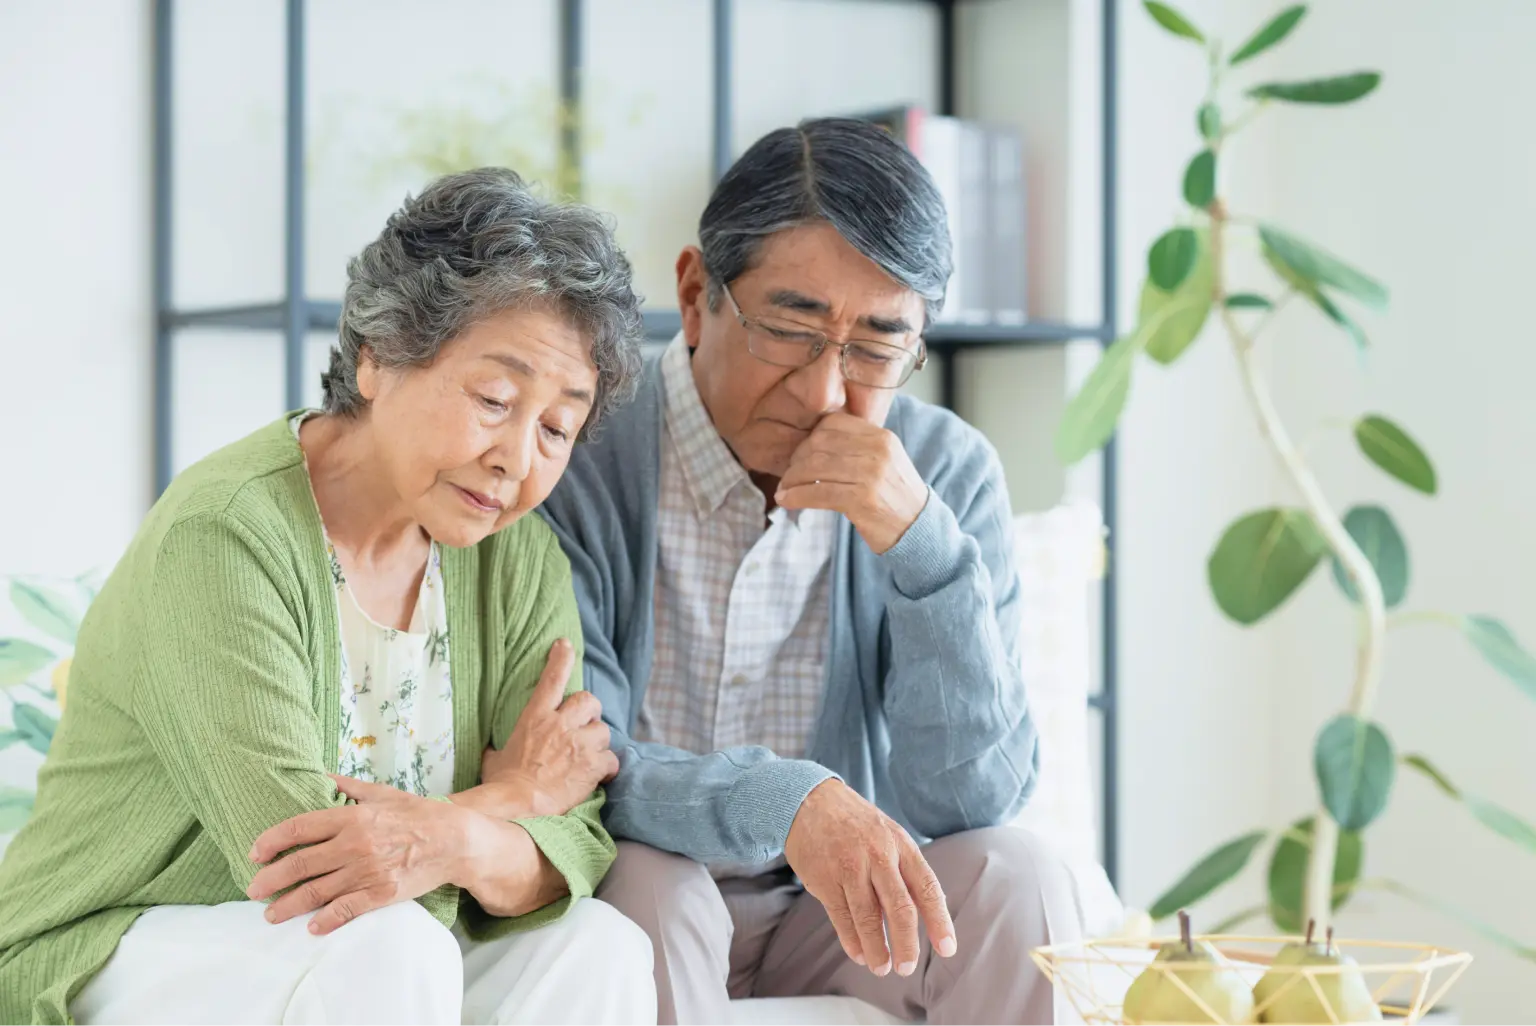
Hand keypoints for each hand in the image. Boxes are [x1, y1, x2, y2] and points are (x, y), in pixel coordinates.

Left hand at [247, 775, 470, 934]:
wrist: (454, 840)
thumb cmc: (417, 814)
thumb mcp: (383, 792)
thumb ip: (349, 787)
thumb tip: (320, 778)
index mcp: (353, 817)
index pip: (300, 828)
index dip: (272, 841)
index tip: (255, 852)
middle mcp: (355, 845)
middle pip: (301, 864)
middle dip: (270, 879)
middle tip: (253, 889)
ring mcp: (367, 872)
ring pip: (317, 892)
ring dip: (288, 906)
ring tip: (271, 915)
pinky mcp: (381, 894)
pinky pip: (346, 910)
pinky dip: (326, 921)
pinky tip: (312, 927)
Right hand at [480, 639, 618, 817]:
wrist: (518, 804)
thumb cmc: (502, 784)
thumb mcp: (493, 758)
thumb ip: (498, 747)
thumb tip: (489, 748)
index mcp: (535, 717)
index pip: (551, 679)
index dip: (561, 658)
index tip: (565, 645)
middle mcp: (560, 724)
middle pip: (589, 700)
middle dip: (590, 712)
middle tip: (584, 727)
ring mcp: (579, 743)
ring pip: (603, 730)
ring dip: (599, 742)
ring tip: (590, 757)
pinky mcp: (593, 765)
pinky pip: (612, 759)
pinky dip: (608, 767)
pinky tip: (600, 776)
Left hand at [774, 412, 927, 553]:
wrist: (920, 529)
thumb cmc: (895, 497)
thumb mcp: (885, 461)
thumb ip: (857, 447)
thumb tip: (813, 443)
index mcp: (882, 437)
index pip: (834, 423)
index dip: (810, 437)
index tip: (801, 454)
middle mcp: (877, 450)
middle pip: (820, 444)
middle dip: (797, 459)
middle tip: (789, 474)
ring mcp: (871, 474)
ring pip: (816, 467)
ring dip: (792, 479)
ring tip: (785, 489)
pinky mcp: (862, 500)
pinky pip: (818, 493)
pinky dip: (797, 496)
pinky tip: (786, 500)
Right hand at [784, 779, 956, 977]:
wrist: (809, 800)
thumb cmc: (856, 824)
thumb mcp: (889, 835)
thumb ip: (905, 871)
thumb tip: (927, 914)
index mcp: (901, 844)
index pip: (927, 888)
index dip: (939, 921)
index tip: (946, 949)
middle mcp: (878, 855)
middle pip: (900, 908)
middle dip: (906, 944)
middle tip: (907, 968)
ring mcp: (849, 867)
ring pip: (868, 918)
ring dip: (877, 949)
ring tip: (882, 968)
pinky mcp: (824, 879)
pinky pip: (841, 917)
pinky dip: (851, 940)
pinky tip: (858, 954)